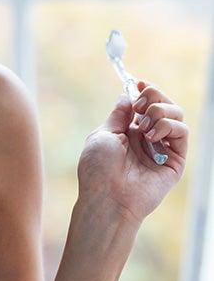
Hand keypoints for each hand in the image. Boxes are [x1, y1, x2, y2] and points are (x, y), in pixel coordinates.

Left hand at [77, 82, 187, 225]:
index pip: (147, 104)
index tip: (139, 84)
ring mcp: (163, 148)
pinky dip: (168, 126)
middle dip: (154, 97)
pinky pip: (182, 133)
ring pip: (177, 115)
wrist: (107, 197)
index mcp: (129, 131)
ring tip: (142, 126)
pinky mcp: (175, 160)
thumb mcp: (103, 135)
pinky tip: (151, 135)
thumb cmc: (98, 169)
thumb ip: (118, 115)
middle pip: (164, 105)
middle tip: (139, 107)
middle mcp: (148, 138)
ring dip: (160, 112)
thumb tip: (126, 95)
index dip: (146, 91)